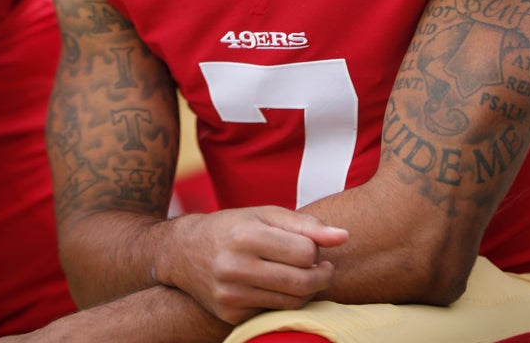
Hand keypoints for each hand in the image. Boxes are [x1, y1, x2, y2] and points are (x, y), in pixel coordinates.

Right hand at [152, 205, 348, 324]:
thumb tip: (344, 237)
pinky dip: (285, 302)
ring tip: (304, 276)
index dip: (316, 250)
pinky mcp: (229, 314)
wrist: (185, 252)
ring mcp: (230, 295)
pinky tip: (280, 287)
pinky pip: (273, 313)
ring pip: (291, 302)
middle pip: (302, 282)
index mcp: (246, 235)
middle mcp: (235, 267)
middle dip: (321, 276)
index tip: (313, 247)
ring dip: (307, 290)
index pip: (305, 252)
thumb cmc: (234, 226)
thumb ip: (306, 225)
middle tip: (323, 268)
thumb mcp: (265, 214)